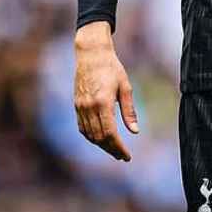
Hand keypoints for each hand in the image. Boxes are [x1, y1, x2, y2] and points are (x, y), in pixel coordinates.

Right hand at [74, 22, 138, 160]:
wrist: (91, 55)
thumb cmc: (112, 68)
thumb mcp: (126, 87)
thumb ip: (129, 111)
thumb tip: (135, 131)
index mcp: (103, 102)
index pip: (110, 133)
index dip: (118, 147)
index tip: (127, 156)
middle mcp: (89, 107)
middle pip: (99, 137)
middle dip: (111, 149)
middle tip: (122, 156)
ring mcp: (80, 107)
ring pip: (90, 135)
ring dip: (101, 145)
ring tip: (114, 150)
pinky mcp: (76, 105)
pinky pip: (82, 128)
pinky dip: (91, 137)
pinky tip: (100, 139)